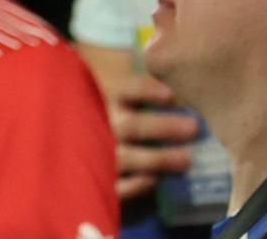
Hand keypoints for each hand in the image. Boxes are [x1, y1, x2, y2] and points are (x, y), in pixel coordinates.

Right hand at [84, 45, 195, 201]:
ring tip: (186, 159)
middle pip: (132, 126)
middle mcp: (100, 123)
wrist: (74, 135)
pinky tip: (155, 179)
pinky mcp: (100, 178)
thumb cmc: (112, 104)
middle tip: (193, 128)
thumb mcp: (117, 85)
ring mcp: (97, 152)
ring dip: (158, 159)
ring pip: (126, 158)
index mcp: (105, 95)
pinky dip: (136, 185)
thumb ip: (141, 84)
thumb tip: (181, 80)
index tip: (171, 95)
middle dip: (163, 128)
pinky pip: (117, 187)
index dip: (147, 91)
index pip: (127, 89)